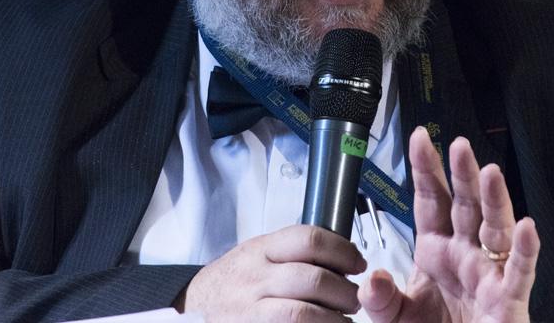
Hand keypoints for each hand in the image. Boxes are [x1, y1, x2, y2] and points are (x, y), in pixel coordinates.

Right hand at [177, 223, 366, 320]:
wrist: (196, 307)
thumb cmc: (232, 281)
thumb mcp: (256, 253)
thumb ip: (290, 251)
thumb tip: (337, 254)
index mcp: (262, 249)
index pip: (309, 239)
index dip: (342, 250)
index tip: (357, 262)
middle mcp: (256, 277)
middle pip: (313, 279)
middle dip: (345, 291)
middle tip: (355, 297)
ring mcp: (253, 309)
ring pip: (305, 314)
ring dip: (335, 319)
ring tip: (344, 320)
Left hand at [359, 128, 538, 322]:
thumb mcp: (394, 318)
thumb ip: (380, 298)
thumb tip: (373, 279)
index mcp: (436, 250)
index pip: (430, 199)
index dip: (426, 168)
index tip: (419, 138)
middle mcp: (464, 254)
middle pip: (465, 205)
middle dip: (462, 174)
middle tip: (459, 145)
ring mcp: (488, 274)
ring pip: (495, 228)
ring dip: (494, 200)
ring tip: (490, 173)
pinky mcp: (508, 300)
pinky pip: (520, 272)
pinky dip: (526, 251)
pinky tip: (528, 228)